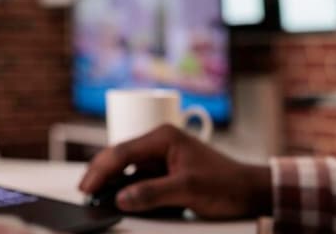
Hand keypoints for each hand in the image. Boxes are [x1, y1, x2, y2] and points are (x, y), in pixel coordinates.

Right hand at [79, 124, 271, 219]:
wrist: (251, 191)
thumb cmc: (225, 185)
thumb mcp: (187, 190)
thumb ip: (152, 193)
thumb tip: (121, 198)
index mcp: (163, 137)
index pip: (121, 151)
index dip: (100, 171)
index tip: (86, 189)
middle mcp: (159, 142)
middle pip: (119, 155)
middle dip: (100, 173)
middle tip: (84, 193)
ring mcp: (162, 155)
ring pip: (127, 166)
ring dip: (112, 180)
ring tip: (95, 196)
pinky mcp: (166, 170)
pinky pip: (138, 176)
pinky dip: (126, 186)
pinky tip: (118, 197)